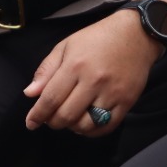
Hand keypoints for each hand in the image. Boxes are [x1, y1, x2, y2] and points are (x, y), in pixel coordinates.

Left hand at [24, 10, 159, 135]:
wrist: (136, 34)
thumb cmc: (96, 38)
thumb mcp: (65, 46)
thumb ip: (46, 70)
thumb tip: (30, 93)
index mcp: (75, 66)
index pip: (50, 98)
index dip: (38, 115)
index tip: (31, 123)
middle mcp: (93, 81)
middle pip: (66, 115)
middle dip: (53, 122)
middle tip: (50, 119)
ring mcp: (112, 93)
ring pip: (86, 125)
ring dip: (72, 127)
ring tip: (68, 119)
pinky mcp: (127, 101)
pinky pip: (107, 126)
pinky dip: (92, 131)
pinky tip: (85, 123)